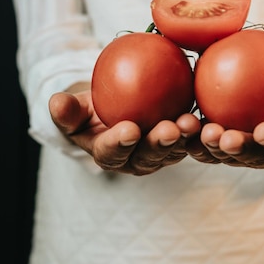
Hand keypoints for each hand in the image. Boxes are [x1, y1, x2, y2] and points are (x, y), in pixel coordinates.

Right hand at [48, 87, 201, 174]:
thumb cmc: (90, 110)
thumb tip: (56, 102)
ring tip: (190, 121)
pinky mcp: (180, 141)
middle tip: (168, 128)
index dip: (120, 144)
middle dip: (159, 144)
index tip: (129, 129)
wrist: (115, 109)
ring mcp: (161, 154)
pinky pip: (191, 136)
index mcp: (108, 155)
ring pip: (174, 149)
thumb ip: (66, 110)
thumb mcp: (73, 109)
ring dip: (184, 137)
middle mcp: (137, 160)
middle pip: (149, 155)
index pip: (112, 153)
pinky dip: (199, 128)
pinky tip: (207, 111)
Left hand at [185, 62, 263, 168]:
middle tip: (222, 136)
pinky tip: (177, 121)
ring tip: (195, 130)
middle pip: (252, 156)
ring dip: (208, 147)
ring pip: (224, 155)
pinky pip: (205, 143)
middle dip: (236, 150)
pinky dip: (190, 136)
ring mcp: (243, 153)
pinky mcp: (220, 146)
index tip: (263, 131)